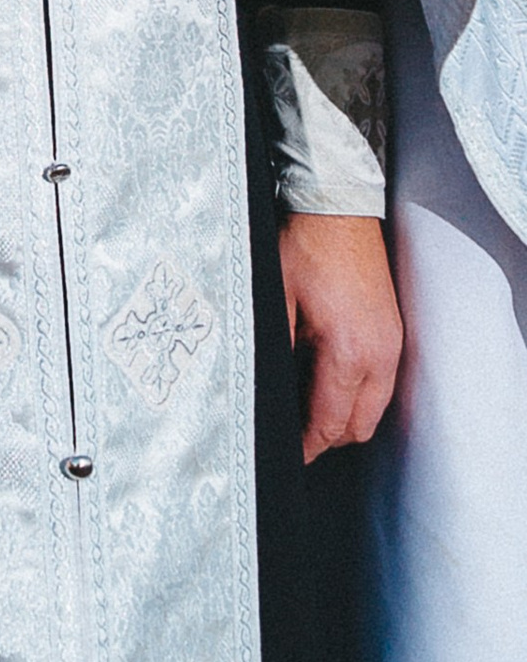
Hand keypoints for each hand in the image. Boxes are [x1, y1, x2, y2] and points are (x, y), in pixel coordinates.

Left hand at [281, 212, 401, 462]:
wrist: (339, 206)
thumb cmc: (305, 246)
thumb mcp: (275, 298)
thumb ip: (275, 350)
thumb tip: (266, 392)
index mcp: (348, 353)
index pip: (330, 423)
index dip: (307, 445)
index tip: (288, 456)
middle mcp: (380, 356)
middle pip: (358, 427)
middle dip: (327, 437)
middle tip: (295, 434)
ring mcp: (393, 344)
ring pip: (374, 409)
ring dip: (345, 417)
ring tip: (308, 408)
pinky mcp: (394, 332)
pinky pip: (382, 384)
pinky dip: (359, 394)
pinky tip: (330, 379)